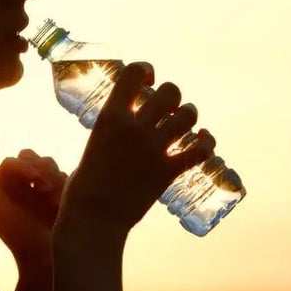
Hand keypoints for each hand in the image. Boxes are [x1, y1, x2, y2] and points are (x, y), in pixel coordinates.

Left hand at [0, 142, 67, 264]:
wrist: (46, 256)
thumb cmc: (16, 232)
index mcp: (6, 185)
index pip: (14, 160)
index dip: (22, 166)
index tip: (31, 181)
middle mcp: (24, 184)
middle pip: (33, 156)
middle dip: (39, 169)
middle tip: (42, 188)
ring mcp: (44, 188)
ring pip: (50, 163)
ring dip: (51, 177)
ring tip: (52, 199)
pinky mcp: (63, 194)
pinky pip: (65, 176)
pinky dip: (63, 186)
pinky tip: (60, 204)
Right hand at [58, 61, 215, 234]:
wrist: (93, 219)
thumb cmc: (83, 186)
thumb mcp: (93, 145)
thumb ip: (111, 131)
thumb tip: (122, 126)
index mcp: (110, 117)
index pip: (134, 74)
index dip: (146, 71)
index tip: (147, 80)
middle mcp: (135, 128)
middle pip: (170, 92)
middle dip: (172, 96)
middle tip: (167, 108)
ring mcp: (154, 149)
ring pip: (188, 116)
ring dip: (188, 116)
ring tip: (183, 124)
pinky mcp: (168, 172)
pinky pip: (200, 149)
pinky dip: (206, 143)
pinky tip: (202, 141)